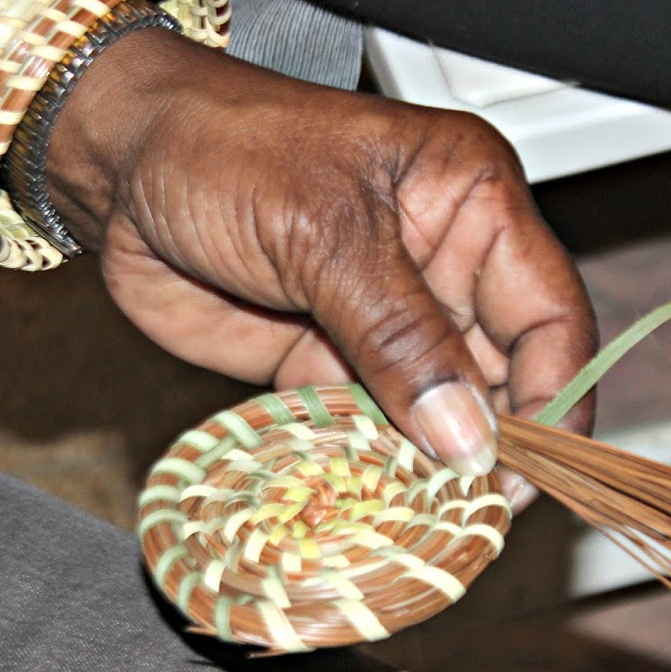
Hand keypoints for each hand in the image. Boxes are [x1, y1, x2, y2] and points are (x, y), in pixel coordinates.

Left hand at [45, 29, 596, 506]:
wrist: (114, 163)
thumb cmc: (222, 150)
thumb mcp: (325, 236)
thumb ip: (402, 340)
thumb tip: (469, 440)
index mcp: (473, 202)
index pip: (551, 315)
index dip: (556, 397)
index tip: (532, 471)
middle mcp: (445, 264)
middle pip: (506, 375)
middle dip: (496, 445)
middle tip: (478, 513)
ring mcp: (390, 320)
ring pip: (443, 412)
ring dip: (435, 468)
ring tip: (429, 521)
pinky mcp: (333, 363)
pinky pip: (375, 429)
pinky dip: (377, 468)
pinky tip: (374, 503)